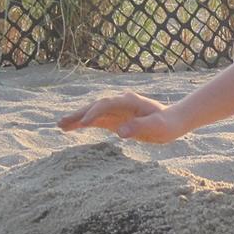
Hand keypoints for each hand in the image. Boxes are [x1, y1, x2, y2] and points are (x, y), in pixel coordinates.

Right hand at [57, 91, 186, 143]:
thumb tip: (120, 132)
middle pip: (95, 106)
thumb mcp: (157, 127)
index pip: (107, 105)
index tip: (85, 123)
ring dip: (77, 118)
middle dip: (79, 114)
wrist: (173, 122)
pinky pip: (96, 121)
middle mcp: (120, 103)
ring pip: (93, 113)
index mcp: (129, 101)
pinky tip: (70, 128)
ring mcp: (116, 111)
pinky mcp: (114, 119)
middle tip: (62, 122)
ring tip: (60, 125)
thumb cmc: (167, 124)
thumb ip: (139, 127)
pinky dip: (83, 124)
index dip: (95, 113)